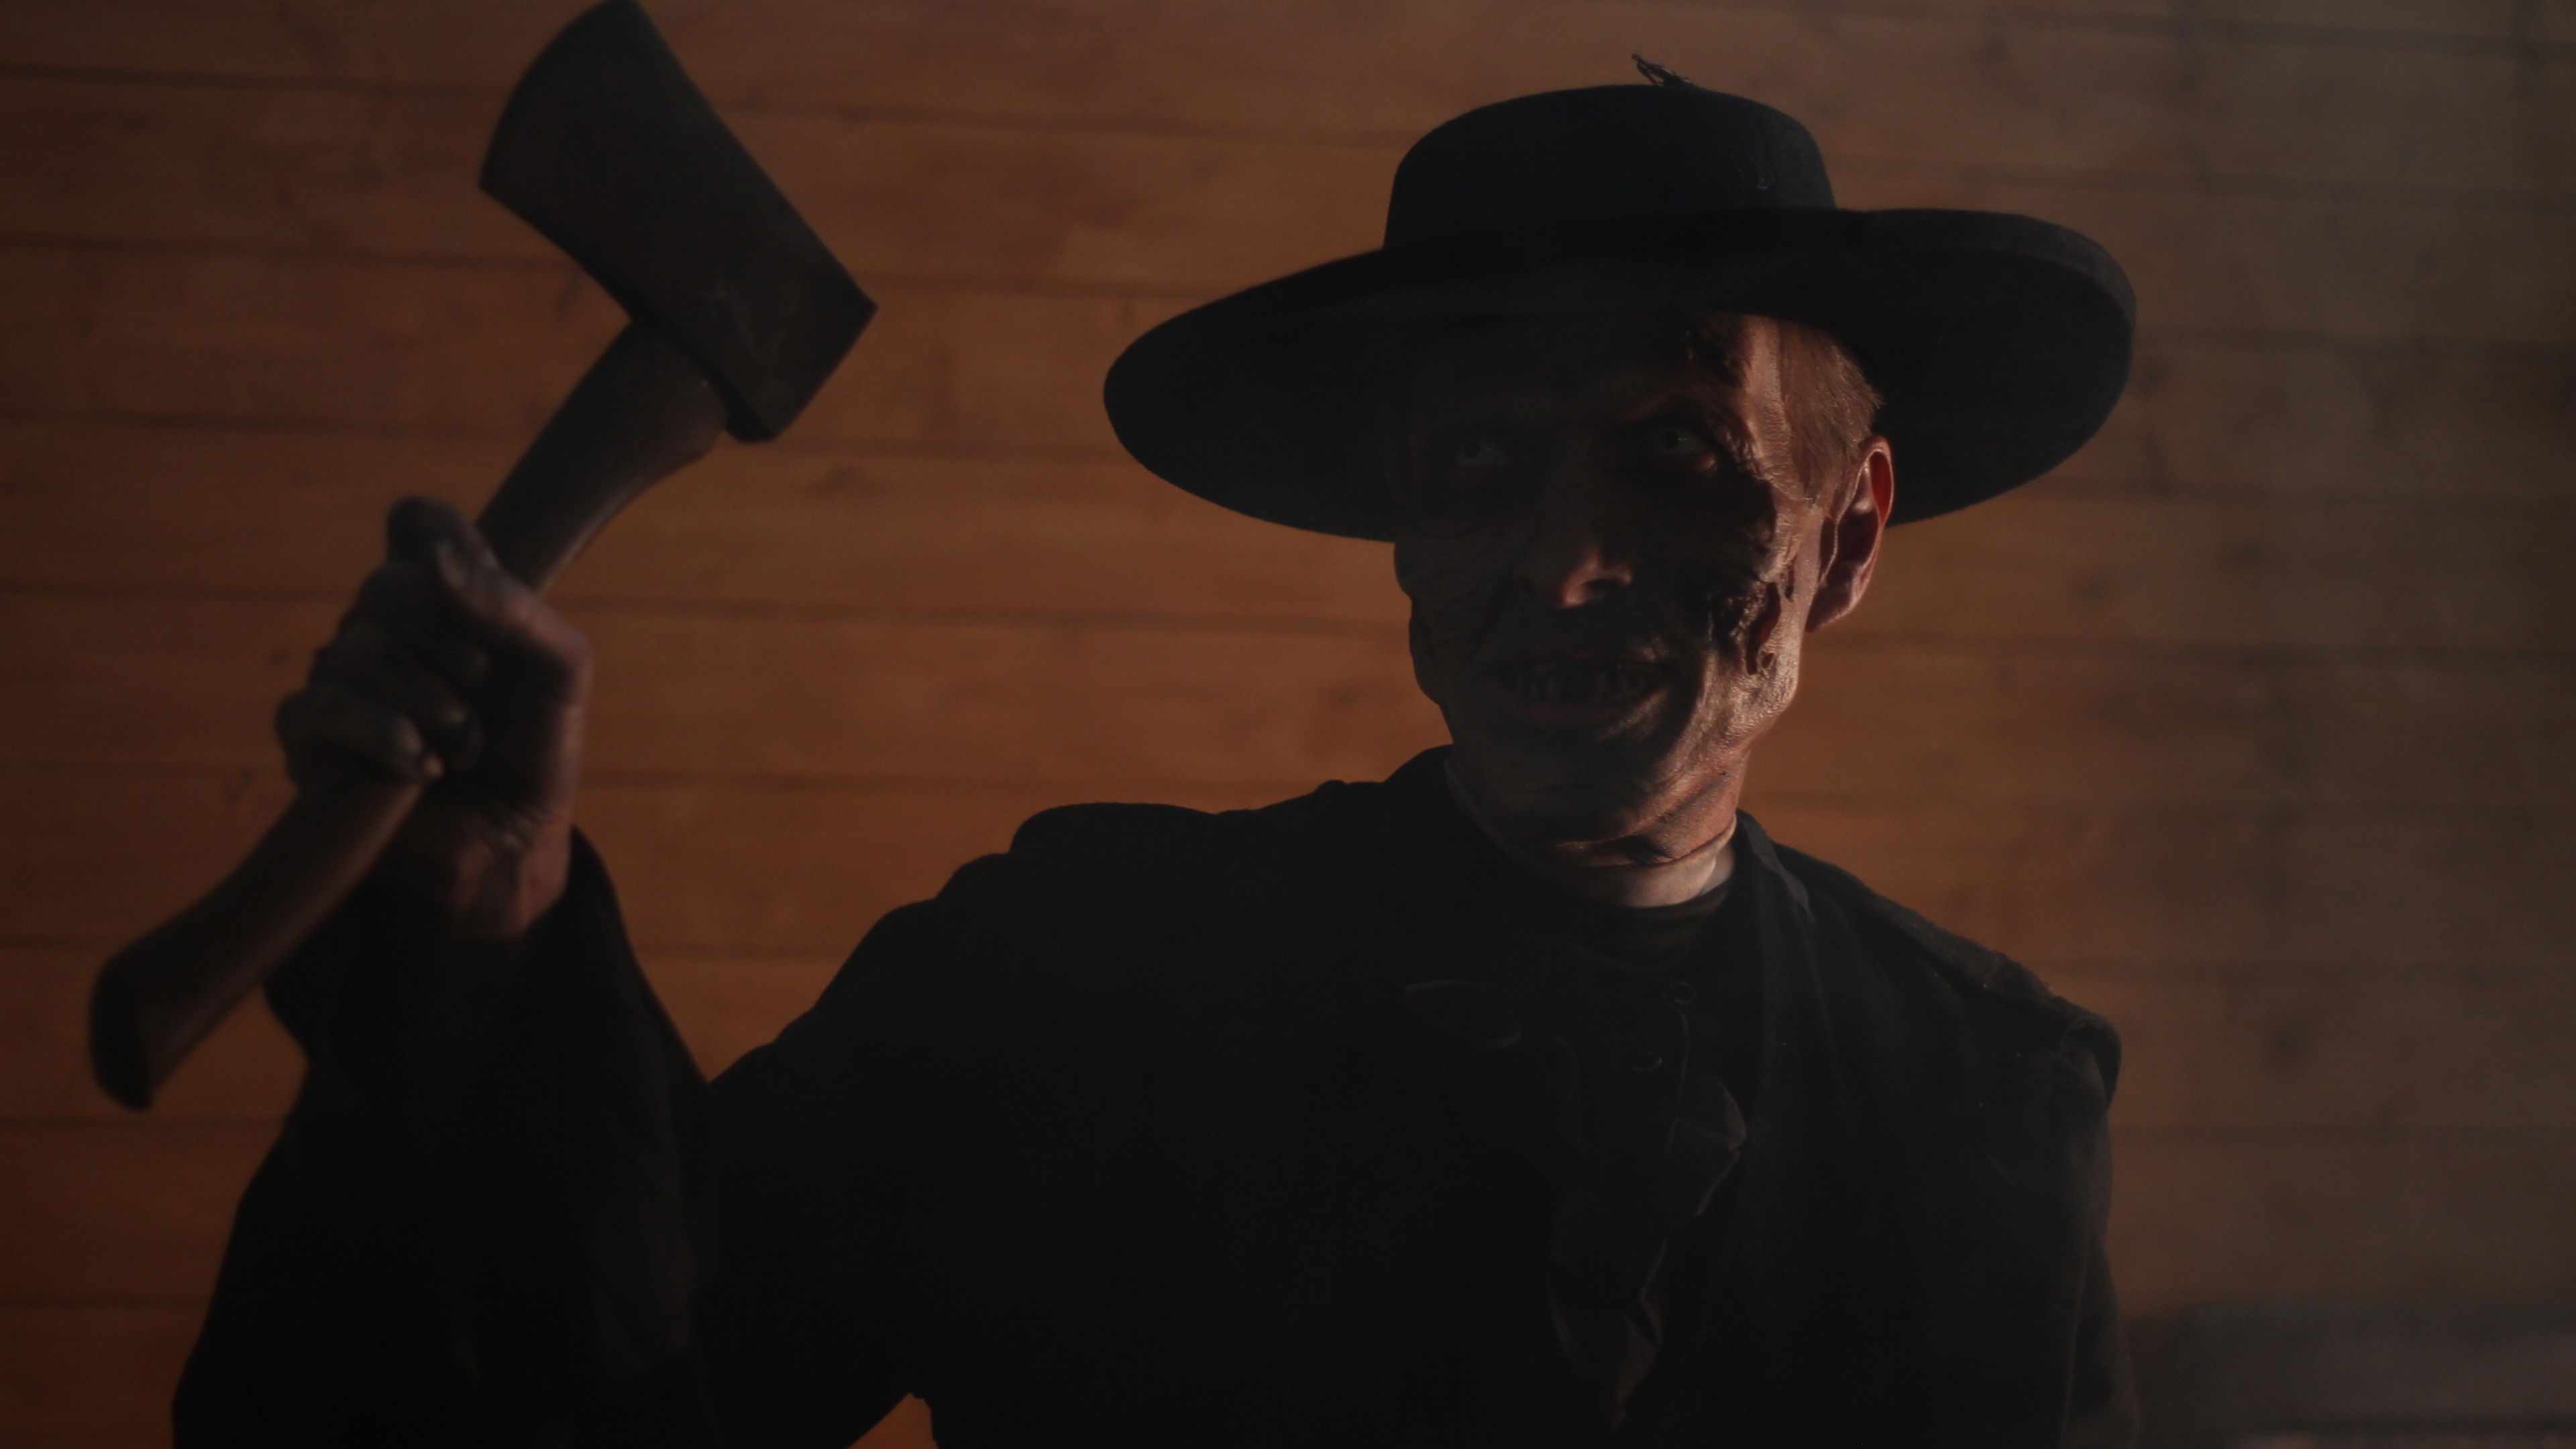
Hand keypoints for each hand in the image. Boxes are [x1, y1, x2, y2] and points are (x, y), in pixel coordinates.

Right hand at [277, 497, 591, 941]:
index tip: (469, 569)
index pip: (417, 525)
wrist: (513, 842)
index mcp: (445, 601)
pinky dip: (377, 733)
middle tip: (485, 695)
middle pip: (386, 585)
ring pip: (353, 648)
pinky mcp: (310, 742)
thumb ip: (514, 610)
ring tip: (463, 748)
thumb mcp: (560, 672)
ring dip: (428, 703)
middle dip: (451, 644)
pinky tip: (420, 766)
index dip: (438, 534)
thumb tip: (434, 562)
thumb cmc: (536, 751)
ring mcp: (341, 682)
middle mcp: (384, 630)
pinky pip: (315, 708)